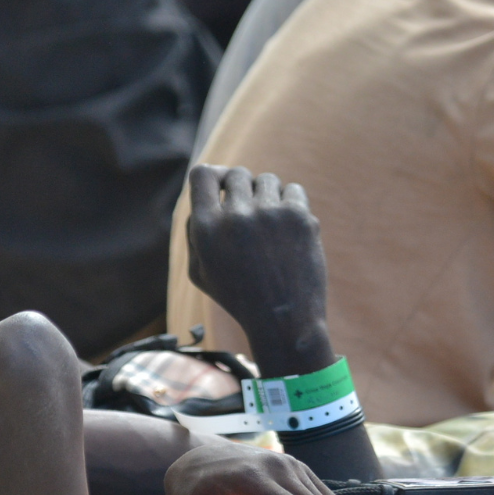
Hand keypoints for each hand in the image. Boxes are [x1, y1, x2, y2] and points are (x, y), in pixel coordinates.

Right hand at [184, 165, 331, 370]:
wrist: (284, 321)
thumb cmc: (239, 298)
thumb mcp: (200, 272)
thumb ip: (194, 230)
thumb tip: (206, 192)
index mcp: (206, 228)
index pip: (202, 174)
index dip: (213, 176)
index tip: (222, 185)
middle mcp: (235, 216)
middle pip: (236, 173)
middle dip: (241, 188)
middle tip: (249, 211)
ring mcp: (269, 214)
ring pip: (266, 179)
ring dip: (266, 196)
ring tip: (270, 224)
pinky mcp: (299, 217)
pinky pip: (293, 190)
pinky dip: (290, 204)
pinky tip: (288, 227)